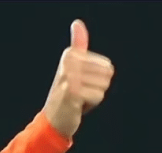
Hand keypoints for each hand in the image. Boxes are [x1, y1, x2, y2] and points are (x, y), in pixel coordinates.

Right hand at [43, 19, 114, 138]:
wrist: (53, 119)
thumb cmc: (67, 93)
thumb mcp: (73, 67)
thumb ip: (78, 45)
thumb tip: (77, 23)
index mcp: (71, 54)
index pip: (107, 66)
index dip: (97, 79)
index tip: (81, 84)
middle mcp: (69, 62)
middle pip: (107, 75)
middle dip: (98, 88)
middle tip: (80, 93)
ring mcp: (70, 77)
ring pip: (103, 87)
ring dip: (94, 97)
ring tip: (79, 99)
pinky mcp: (73, 92)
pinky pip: (98, 96)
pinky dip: (90, 105)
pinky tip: (77, 106)